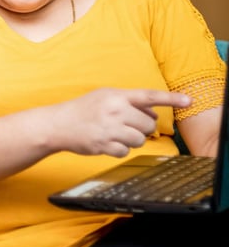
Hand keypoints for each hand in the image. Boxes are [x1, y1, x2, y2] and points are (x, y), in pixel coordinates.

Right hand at [52, 88, 191, 157]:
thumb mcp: (104, 96)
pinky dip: (119, 149)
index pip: (149, 96)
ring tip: (114, 133)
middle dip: (140, 127)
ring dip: (131, 139)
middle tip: (124, 124)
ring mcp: (110, 128)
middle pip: (148, 124)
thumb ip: (128, 102)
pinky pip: (126, 151)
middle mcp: (115, 110)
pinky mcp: (105, 144)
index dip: (171, 98)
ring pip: (139, 139)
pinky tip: (106, 141)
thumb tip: (153, 115)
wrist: (58, 123)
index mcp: (116, 95)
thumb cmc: (83, 109)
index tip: (189, 100)